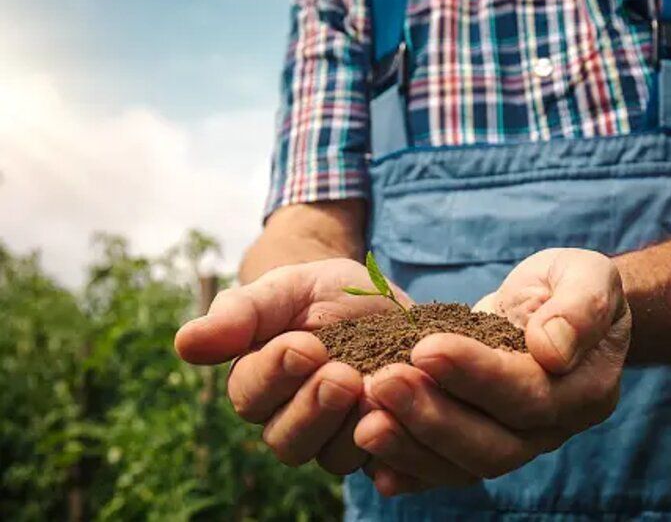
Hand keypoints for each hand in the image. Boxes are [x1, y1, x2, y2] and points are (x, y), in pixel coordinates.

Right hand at [174, 258, 411, 474]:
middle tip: (343, 375)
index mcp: (260, 382)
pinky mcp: (380, 445)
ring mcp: (337, 436)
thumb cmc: (322, 292)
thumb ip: (240, 314)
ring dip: (352, 428)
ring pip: (333, 458)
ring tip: (376, 390)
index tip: (305, 345)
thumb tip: (184, 343)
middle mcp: (292, 418)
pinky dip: (393, 449)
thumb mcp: (286, 289)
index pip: (252, 395)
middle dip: (314, 408)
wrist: (380, 299)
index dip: (276, 373)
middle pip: (287, 440)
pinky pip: (383, 464)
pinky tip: (403, 421)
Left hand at [354, 249, 630, 495]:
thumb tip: (552, 350)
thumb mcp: (587, 276)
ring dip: (411, 446)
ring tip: (365, 420)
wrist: (553, 307)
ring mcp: (513, 443)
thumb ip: (580, 308)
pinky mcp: (479, 442)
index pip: (529, 394)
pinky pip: (444, 469)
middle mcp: (549, 429)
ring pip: (463, 465)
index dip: (477, 376)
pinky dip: (408, 471)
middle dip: (432, 417)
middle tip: (381, 383)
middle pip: (492, 445)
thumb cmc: (570, 284)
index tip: (426, 348)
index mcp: (583, 390)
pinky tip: (371, 463)